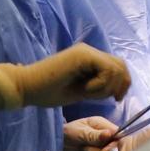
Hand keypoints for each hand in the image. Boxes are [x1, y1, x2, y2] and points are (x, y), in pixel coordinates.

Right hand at [9, 43, 131, 105]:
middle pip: (121, 65)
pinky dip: (100, 83)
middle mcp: (90, 52)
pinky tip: (85, 90)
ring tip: (88, 93)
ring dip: (107, 86)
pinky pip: (106, 69)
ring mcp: (86, 52)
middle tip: (110, 98)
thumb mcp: (81, 91)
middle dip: (120, 85)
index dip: (123, 83)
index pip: (118, 66)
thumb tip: (117, 89)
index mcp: (90, 59)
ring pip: (116, 67)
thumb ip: (98, 86)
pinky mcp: (82, 55)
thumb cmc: (48, 92)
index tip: (116, 99)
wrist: (27, 88)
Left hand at [64, 116, 118, 150]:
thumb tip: (110, 134)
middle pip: (116, 145)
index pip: (118, 132)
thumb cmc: (66, 133)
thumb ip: (94, 134)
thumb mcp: (80, 132)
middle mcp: (104, 134)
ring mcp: (102, 145)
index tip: (105, 148)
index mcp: (101, 124)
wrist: (56, 144)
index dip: (115, 141)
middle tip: (88, 149)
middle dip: (104, 150)